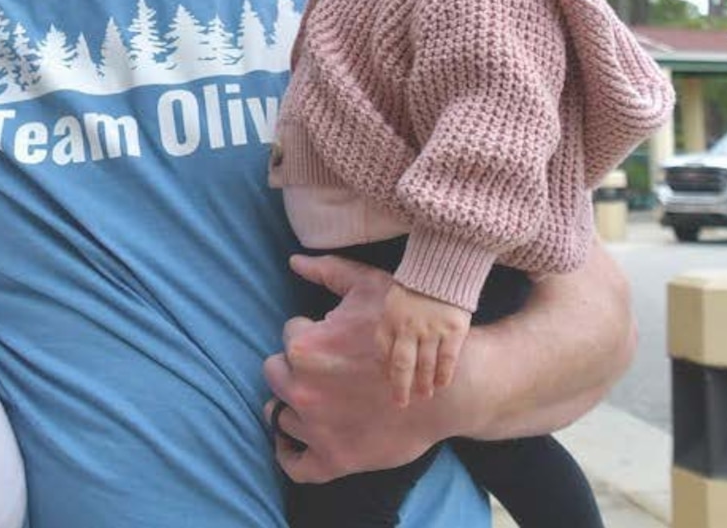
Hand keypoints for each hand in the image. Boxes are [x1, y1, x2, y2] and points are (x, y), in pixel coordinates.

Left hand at [262, 254, 443, 482]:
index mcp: (305, 348)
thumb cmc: (411, 328)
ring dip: (294, 405)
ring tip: (320, 398)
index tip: (331, 338)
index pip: (289, 337)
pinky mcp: (335, 459)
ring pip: (280, 416)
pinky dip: (291, 454)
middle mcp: (303, 390)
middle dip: (294, 368)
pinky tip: (293, 442)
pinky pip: (296, 465)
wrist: (451, 387)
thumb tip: (294, 260)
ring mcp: (317, 428)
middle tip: (323, 368)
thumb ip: (328, 270)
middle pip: (275, 375)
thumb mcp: (369, 286)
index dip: (310, 333)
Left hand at [377, 282, 470, 406]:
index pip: (383, 350)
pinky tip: (442, 384)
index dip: (384, 368)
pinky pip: (448, 358)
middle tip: (400, 402)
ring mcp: (432, 330)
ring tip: (424, 395)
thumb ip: (389, 325)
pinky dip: (444, 374)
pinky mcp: (453, 331)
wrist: (442, 269)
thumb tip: (383, 354)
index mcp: (390, 317)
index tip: (387, 381)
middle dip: (400, 386)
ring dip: (423, 383)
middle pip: (402, 364)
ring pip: (425, 365)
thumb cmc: (415, 286)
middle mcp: (409, 327)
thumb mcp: (392, 300)